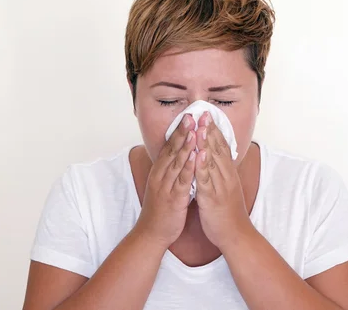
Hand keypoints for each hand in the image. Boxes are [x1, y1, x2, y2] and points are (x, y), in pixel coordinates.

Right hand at [135, 114, 196, 247]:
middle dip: (183, 131)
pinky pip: (182, 181)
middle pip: (172, 150)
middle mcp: (161, 175)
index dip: (179, 131)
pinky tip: (196, 157)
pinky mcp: (173, 199)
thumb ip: (172, 171)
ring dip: (186, 145)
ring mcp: (166, 186)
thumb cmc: (162, 209)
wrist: (152, 233)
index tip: (188, 115)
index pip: (170, 146)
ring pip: (177, 162)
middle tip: (192, 114)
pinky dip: (189, 168)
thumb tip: (181, 157)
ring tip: (195, 130)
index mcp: (160, 171)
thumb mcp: (165, 185)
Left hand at [194, 112, 252, 249]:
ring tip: (200, 126)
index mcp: (228, 174)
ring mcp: (220, 186)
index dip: (214, 130)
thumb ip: (220, 174)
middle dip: (209, 130)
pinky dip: (203, 166)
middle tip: (203, 112)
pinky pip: (207, 180)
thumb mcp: (225, 189)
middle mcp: (226, 176)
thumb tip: (214, 161)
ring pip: (213, 161)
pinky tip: (199, 154)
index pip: (221, 147)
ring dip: (206, 142)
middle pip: (218, 149)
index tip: (207, 115)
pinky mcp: (213, 198)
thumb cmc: (228, 213)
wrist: (236, 235)